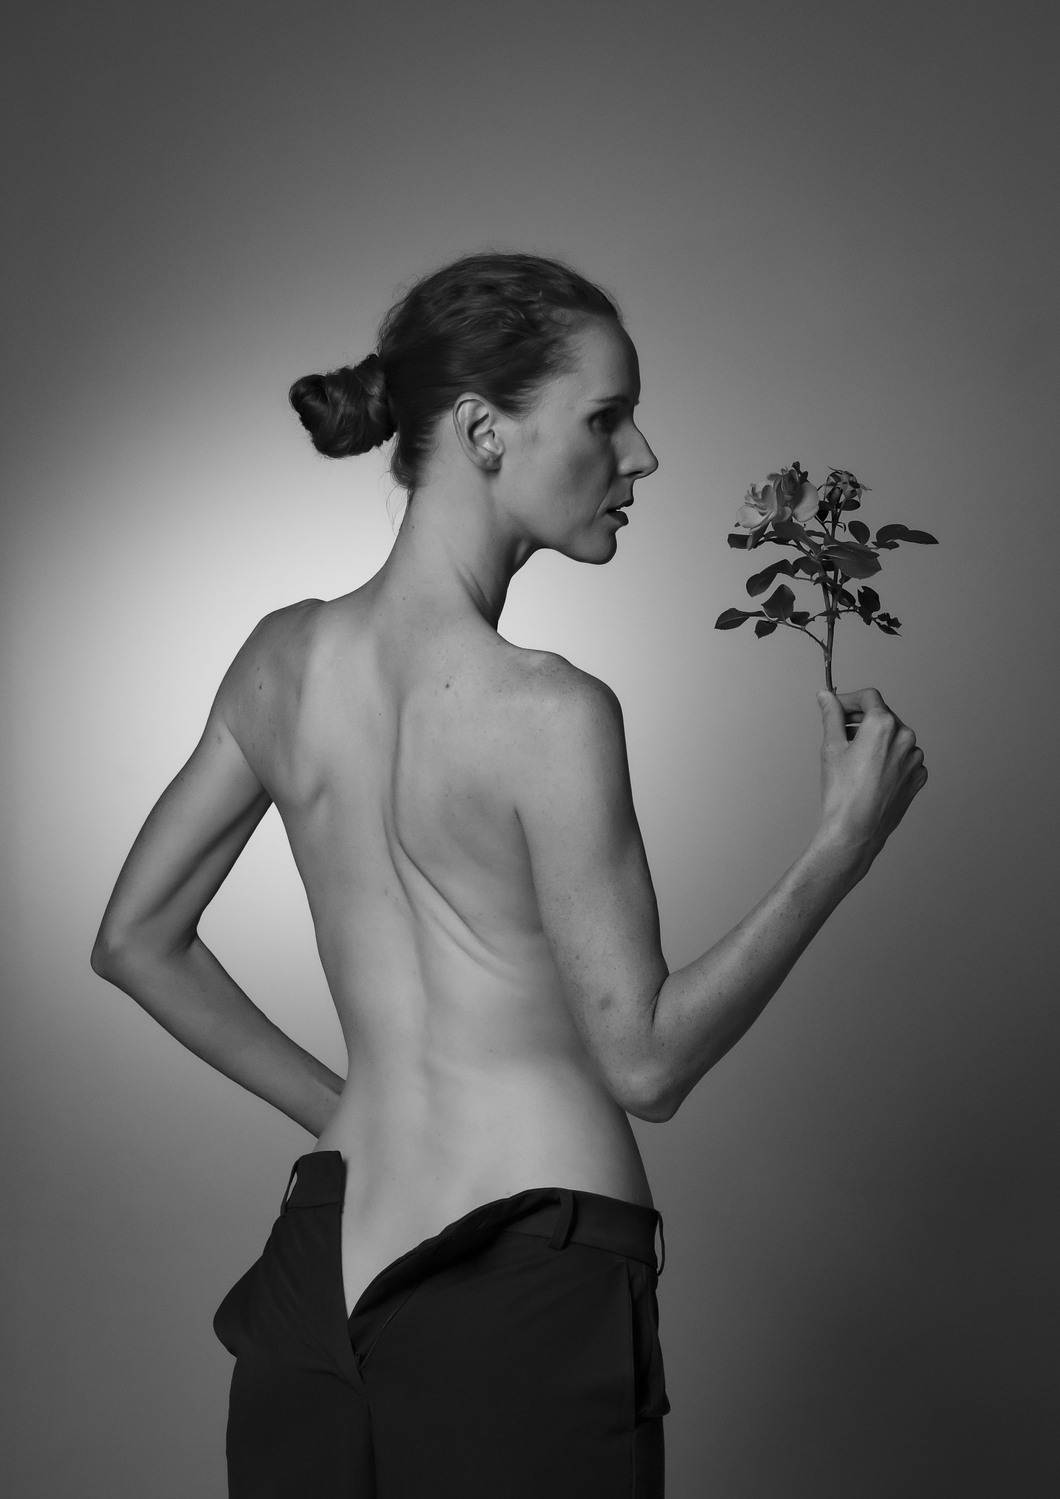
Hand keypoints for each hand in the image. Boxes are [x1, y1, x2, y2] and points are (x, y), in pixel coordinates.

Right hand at [817, 687, 927, 865]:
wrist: (856, 830)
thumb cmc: (841, 792)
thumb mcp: (831, 747)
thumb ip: (831, 715)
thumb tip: (826, 696)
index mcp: (883, 725)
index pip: (869, 697)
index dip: (850, 699)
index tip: (839, 708)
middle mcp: (905, 737)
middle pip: (883, 716)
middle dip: (862, 721)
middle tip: (841, 734)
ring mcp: (915, 758)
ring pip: (895, 738)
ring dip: (877, 740)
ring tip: (855, 759)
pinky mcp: (918, 776)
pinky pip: (904, 758)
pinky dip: (889, 759)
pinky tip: (871, 774)